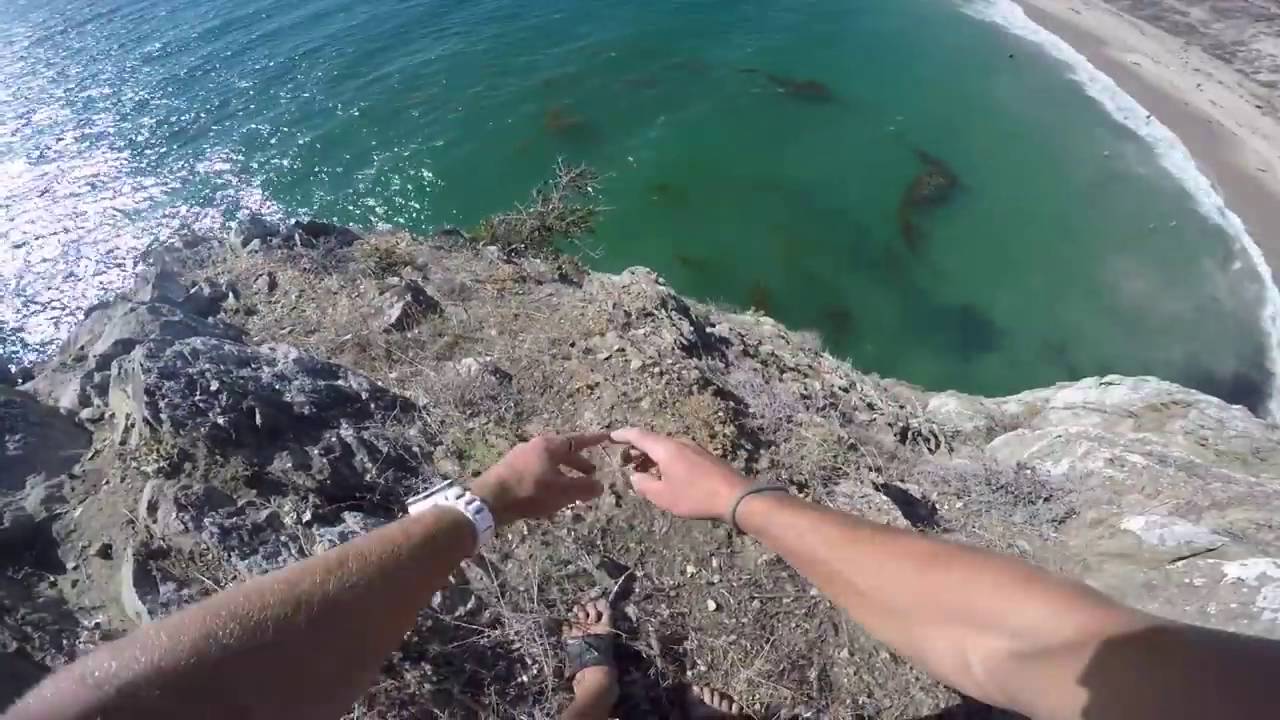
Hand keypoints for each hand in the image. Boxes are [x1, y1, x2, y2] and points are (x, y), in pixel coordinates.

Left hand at [471, 433, 608, 525]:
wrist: (489, 499)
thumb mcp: (562, 492)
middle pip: (562, 452)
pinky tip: (549, 494)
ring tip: (571, 488)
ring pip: (549, 462)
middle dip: (578, 463)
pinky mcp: (509, 468)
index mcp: (549, 445)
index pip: (577, 440)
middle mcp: (535, 445)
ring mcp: (520, 456)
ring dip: (563, 473)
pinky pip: (536, 470)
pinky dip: (548, 478)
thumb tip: (600, 485)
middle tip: (590, 473)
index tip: (606, 437)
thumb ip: (583, 488)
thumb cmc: (530, 491)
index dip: (593, 440)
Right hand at [610, 428, 750, 521]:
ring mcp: (694, 448)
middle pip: (653, 441)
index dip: (623, 435)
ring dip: (651, 457)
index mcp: (666, 448)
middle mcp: (679, 442)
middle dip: (636, 449)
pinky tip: (665, 476)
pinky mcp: (704, 457)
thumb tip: (634, 477)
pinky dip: (665, 461)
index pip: (639, 435)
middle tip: (625, 461)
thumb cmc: (695, 496)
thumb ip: (643, 485)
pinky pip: (678, 454)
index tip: (611, 436)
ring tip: (643, 471)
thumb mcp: (663, 496)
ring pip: (666, 448)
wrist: (735, 496)